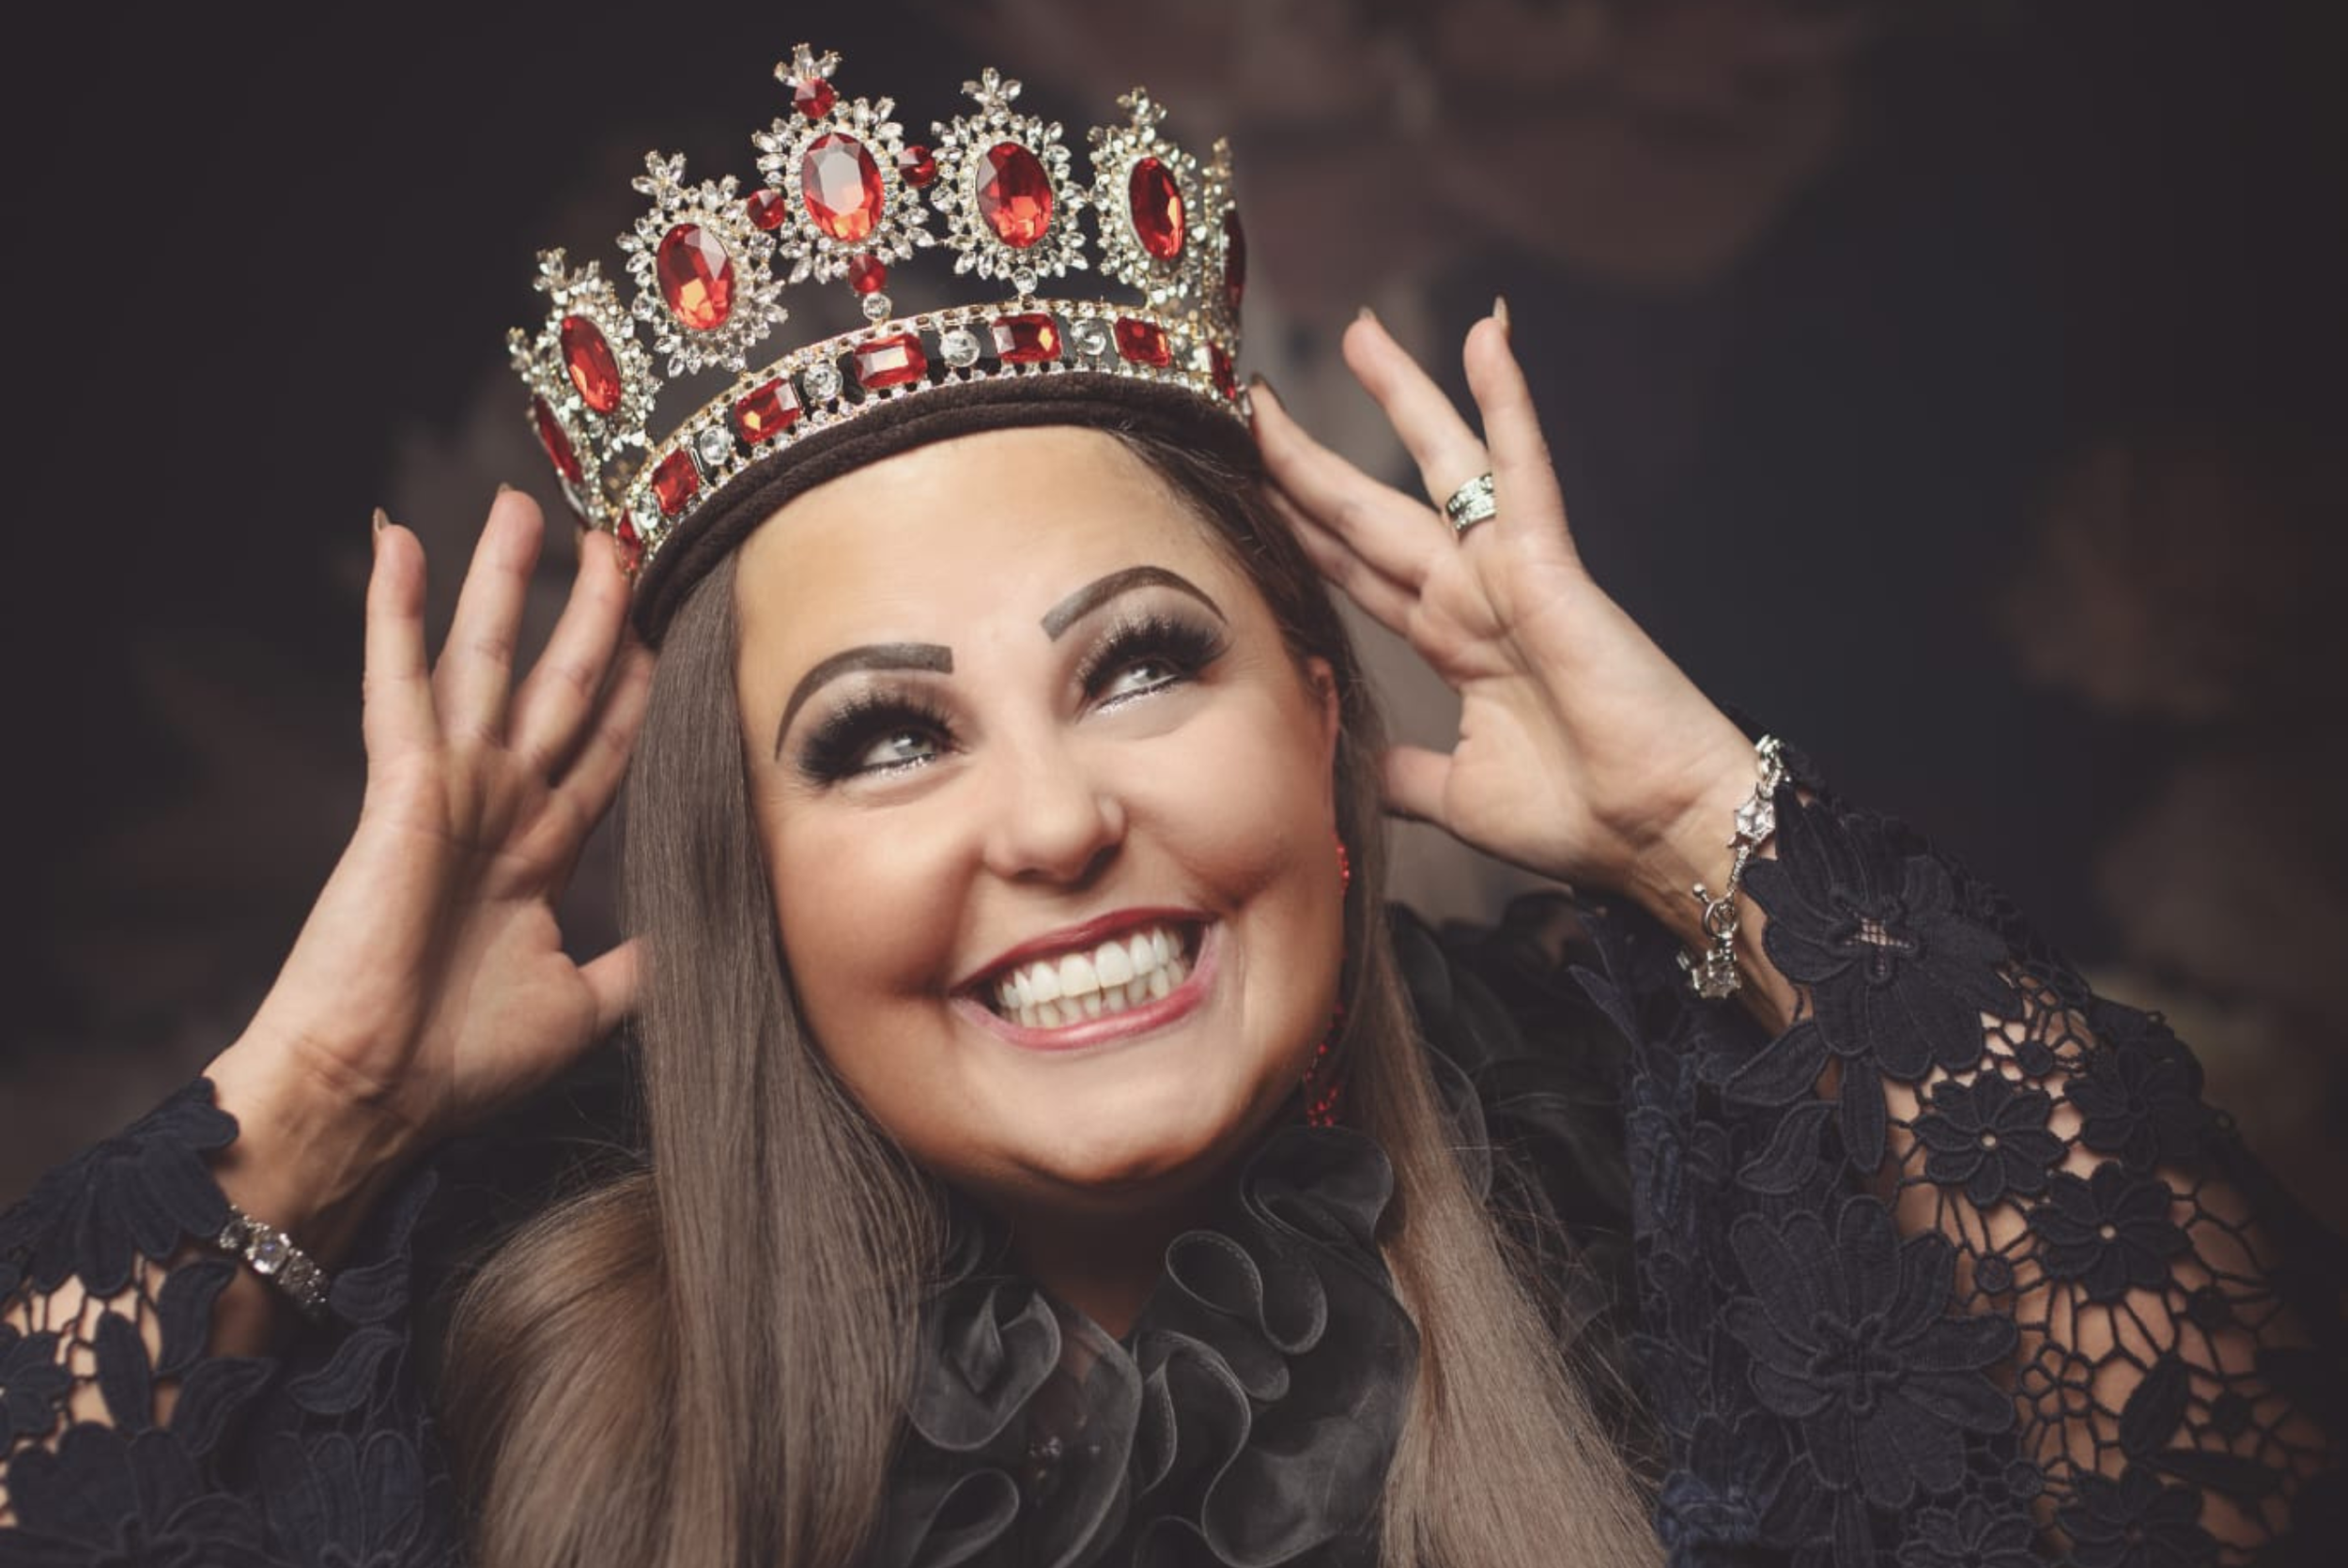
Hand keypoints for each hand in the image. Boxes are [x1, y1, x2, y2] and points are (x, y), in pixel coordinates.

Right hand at [206, 490, 652, 1237]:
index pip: (601, 748)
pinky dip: (396, 611)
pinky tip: (398, 543)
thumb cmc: (460, 1064)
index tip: (667, 631)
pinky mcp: (401, 786)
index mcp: (537, 853)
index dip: (634, 691)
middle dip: (587, 612)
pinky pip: (400, 681)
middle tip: (615, 538)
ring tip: (520, 506)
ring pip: (485, 661)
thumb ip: (639, 963)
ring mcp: (449, 790)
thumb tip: (704, 937)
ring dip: (500, 582)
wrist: (375, 1096)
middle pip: (556, 685)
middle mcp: (497, 807)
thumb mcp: (586, 1005)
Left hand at [1252, 308, 1753, 905]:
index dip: (1299, 525)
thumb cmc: (1583, 817)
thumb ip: (1403, 773)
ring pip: (1440, 467)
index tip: (1247, 482)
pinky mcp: (1548, 566)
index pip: (1354, 568)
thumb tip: (1347, 767)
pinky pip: (1521, 469)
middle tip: (1256, 395)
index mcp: (1452, 643)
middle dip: (1310, 455)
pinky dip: (1505, 403)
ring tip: (1361, 331)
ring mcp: (1508, 573)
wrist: (1658, 833)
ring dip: (1402, 395)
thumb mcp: (1458, 798)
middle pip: (1370, 509)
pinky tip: (1487, 338)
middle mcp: (1471, 596)